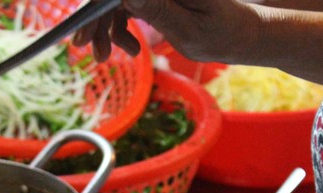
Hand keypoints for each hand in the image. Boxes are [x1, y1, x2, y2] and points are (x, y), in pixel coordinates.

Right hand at [72, 0, 258, 62]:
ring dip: (105, 29)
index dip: (95, 7)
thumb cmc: (223, 33)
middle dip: (95, 20)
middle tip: (90, 52)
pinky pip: (124, 7)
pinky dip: (119, 29)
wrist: (241, 35)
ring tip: (108, 57)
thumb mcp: (189, 27)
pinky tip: (127, 49)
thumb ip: (158, 9)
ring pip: (114, 1)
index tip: (81, 34)